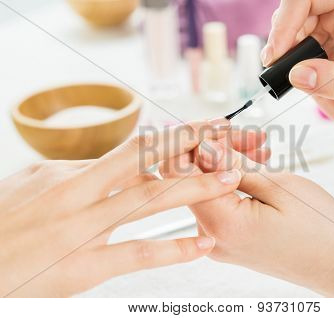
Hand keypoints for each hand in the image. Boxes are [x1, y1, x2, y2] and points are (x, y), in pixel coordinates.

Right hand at [0, 119, 267, 296]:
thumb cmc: (0, 228)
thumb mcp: (33, 191)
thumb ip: (73, 178)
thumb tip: (107, 168)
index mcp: (65, 173)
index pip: (128, 152)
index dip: (169, 142)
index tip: (198, 131)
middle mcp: (76, 192)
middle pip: (143, 160)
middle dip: (188, 144)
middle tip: (225, 134)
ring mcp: (80, 228)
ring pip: (148, 199)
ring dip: (194, 187)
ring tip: (229, 179)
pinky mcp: (81, 266)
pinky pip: (137, 252)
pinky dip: (174, 248)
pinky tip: (202, 244)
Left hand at [161, 137, 333, 296]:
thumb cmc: (319, 227)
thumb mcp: (278, 186)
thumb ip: (233, 167)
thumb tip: (202, 148)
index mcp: (221, 224)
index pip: (187, 173)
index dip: (203, 143)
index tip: (226, 126)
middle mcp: (212, 238)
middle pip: (199, 180)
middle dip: (222, 150)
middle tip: (254, 136)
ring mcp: (220, 242)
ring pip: (212, 190)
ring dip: (233, 165)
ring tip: (263, 150)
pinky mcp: (231, 241)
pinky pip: (223, 204)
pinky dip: (237, 184)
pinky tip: (259, 169)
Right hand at [262, 0, 333, 130]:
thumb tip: (298, 74)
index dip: (289, 19)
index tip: (279, 51)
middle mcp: (333, 13)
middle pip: (291, 11)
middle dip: (279, 36)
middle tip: (273, 64)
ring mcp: (317, 31)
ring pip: (282, 28)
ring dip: (276, 50)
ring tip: (279, 71)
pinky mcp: (306, 49)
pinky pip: (282, 48)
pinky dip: (276, 61)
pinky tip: (282, 75)